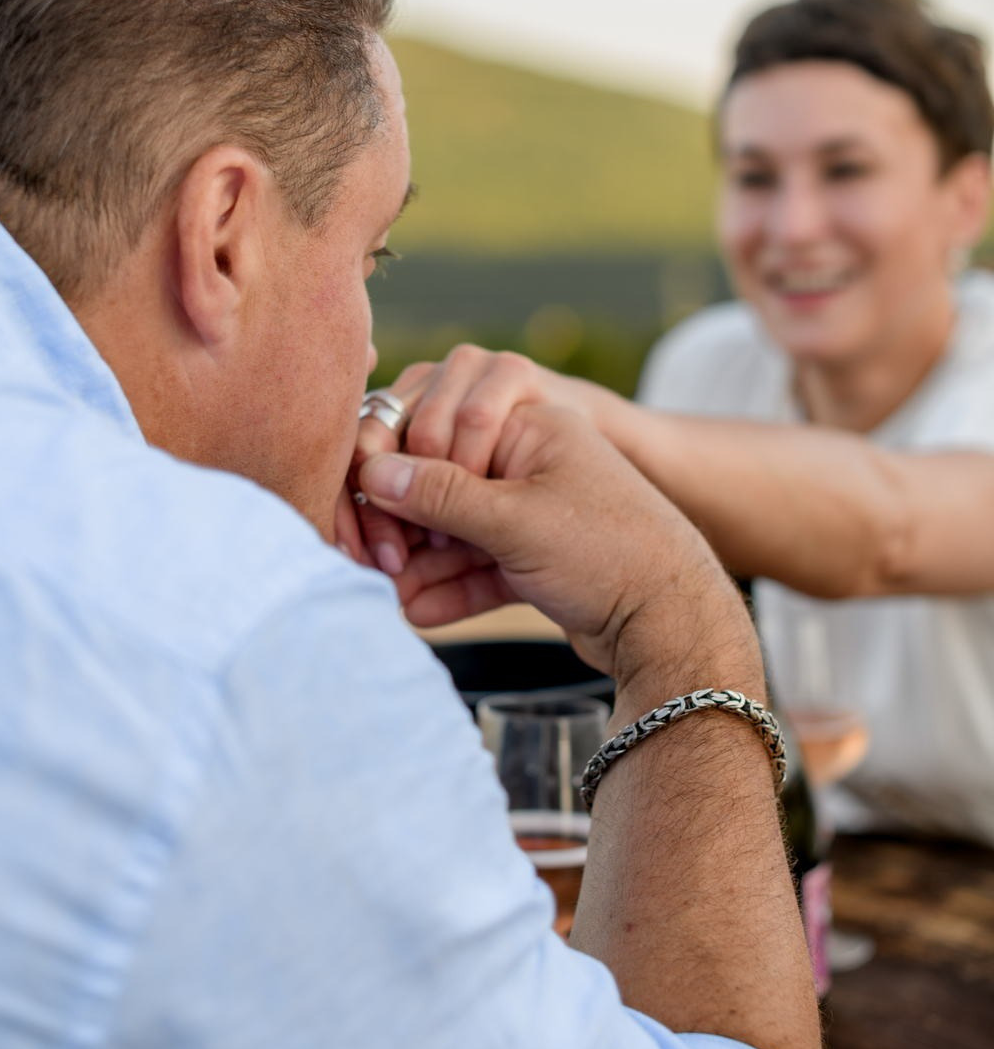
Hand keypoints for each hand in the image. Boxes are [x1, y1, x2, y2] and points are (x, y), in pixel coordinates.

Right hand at [358, 402, 758, 694]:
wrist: (676, 623)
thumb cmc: (610, 553)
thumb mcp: (516, 520)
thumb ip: (440, 494)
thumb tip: (372, 473)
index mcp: (528, 424)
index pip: (435, 429)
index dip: (395, 470)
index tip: (373, 514)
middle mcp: (527, 461)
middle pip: (438, 483)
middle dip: (402, 524)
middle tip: (378, 561)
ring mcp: (531, 512)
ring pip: (454, 531)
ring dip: (421, 564)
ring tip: (394, 595)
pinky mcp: (536, 561)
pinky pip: (477, 567)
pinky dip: (449, 588)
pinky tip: (419, 611)